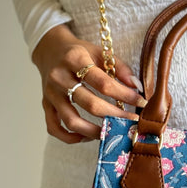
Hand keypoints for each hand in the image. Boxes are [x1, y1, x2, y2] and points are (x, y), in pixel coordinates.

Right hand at [32, 24, 145, 143]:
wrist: (51, 50)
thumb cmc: (80, 53)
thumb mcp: (100, 52)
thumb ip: (120, 68)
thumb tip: (137, 87)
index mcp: (75, 59)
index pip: (103, 83)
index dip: (125, 95)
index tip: (141, 102)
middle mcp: (59, 77)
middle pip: (90, 104)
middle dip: (115, 116)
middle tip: (132, 122)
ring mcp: (50, 93)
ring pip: (71, 120)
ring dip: (94, 131)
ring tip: (111, 133)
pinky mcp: (45, 105)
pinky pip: (54, 127)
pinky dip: (70, 137)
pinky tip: (87, 137)